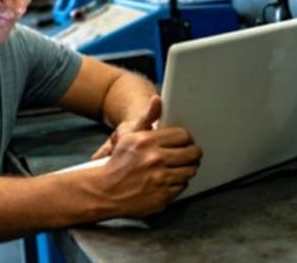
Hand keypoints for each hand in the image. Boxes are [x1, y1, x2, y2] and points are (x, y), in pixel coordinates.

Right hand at [96, 100, 201, 216]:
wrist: (104, 190)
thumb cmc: (118, 161)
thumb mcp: (129, 133)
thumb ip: (147, 116)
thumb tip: (157, 100)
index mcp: (148, 141)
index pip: (183, 136)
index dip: (187, 139)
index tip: (186, 142)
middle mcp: (155, 159)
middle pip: (191, 153)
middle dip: (193, 153)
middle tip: (190, 154)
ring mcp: (160, 179)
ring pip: (190, 170)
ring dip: (188, 168)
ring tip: (180, 167)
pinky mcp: (162, 196)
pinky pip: (182, 186)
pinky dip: (178, 183)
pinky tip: (170, 180)